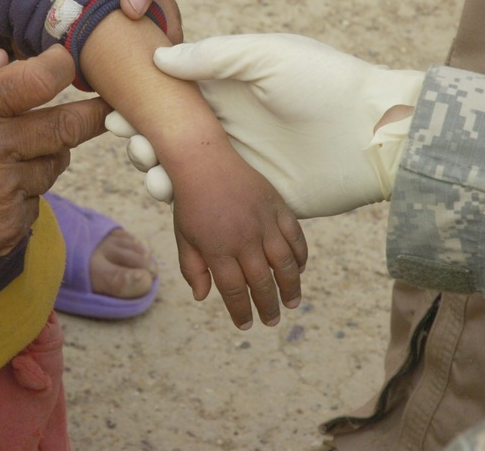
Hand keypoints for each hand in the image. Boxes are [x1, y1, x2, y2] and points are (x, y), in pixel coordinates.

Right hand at [0, 45, 108, 377]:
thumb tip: (2, 60)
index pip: (39, 79)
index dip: (61, 66)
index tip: (64, 62)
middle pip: (69, 126)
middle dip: (95, 114)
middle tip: (107, 108)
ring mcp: (7, 192)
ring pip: (54, 166)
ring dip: (49, 155)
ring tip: (22, 152)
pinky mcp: (10, 227)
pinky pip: (34, 203)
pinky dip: (24, 194)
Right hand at [111, 34, 423, 217]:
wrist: (376, 132)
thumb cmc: (325, 83)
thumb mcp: (268, 57)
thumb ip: (214, 57)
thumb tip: (161, 59)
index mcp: (226, 93)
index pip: (172, 102)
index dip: (143, 109)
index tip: (116, 114)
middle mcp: (227, 130)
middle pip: (171, 141)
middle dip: (146, 144)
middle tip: (134, 145)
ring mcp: (239, 167)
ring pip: (186, 176)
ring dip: (162, 176)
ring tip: (153, 175)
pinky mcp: (254, 202)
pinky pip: (214, 208)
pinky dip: (189, 209)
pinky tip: (172, 201)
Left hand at [169, 147, 305, 328]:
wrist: (203, 160)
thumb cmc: (190, 201)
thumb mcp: (183, 237)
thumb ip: (193, 269)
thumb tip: (203, 297)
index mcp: (218, 248)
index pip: (234, 290)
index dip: (241, 311)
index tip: (246, 324)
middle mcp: (244, 238)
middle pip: (262, 282)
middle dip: (268, 306)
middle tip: (272, 321)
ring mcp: (263, 222)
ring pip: (284, 263)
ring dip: (291, 287)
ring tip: (292, 303)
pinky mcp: (277, 207)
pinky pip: (295, 236)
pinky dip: (300, 255)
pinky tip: (299, 269)